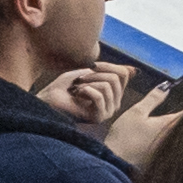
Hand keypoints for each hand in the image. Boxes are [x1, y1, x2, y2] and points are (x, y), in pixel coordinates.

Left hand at [38, 58, 155, 148]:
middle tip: (78, 81)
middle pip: (116, 78)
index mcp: (113, 93)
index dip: (107, 65)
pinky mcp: (99, 117)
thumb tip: (135, 70)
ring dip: (88, 82)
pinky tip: (77, 95)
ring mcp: (108, 111)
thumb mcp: (88, 73)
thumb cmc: (64, 87)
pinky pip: (100, 95)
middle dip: (94, 74)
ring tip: (76, 89)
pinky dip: (85, 90)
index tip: (90, 67)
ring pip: (108, 85)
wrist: (47, 100)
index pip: (124, 73)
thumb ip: (110, 71)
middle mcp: (114, 104)